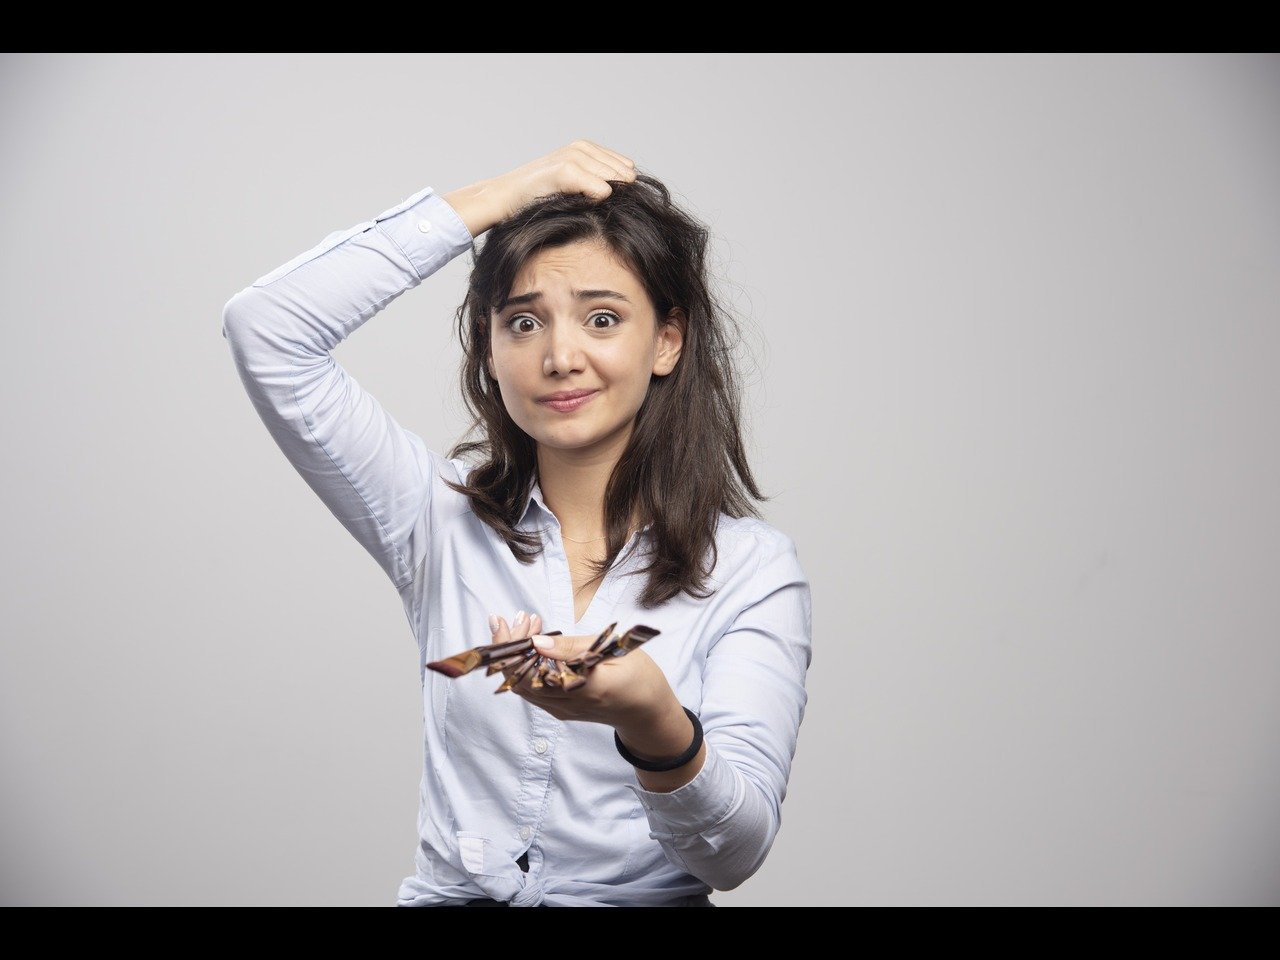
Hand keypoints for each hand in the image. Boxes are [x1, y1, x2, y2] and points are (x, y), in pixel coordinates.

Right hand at [443, 140, 636, 237]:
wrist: (504, 198)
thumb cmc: (536, 197)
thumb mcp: (571, 188)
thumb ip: (595, 185)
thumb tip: (626, 193)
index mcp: (584, 149)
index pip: (624, 165)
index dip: (625, 185)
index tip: (625, 201)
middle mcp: (580, 148)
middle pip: (622, 172)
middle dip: (623, 190)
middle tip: (621, 207)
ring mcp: (571, 157)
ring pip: (611, 177)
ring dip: (613, 192)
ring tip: (608, 206)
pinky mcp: (563, 170)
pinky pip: (596, 184)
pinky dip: (600, 192)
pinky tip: (603, 199)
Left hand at [487, 611, 674, 730]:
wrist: (648, 712)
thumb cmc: (639, 677)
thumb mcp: (615, 652)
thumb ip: (574, 648)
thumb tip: (537, 642)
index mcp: (584, 688)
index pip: (530, 672)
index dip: (512, 647)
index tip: (507, 622)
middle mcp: (567, 704)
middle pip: (518, 678)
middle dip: (512, 644)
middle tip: (521, 617)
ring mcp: (561, 710)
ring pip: (522, 683)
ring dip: (518, 653)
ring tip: (528, 623)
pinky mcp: (560, 709)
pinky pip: (533, 688)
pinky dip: (527, 664)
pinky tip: (536, 643)